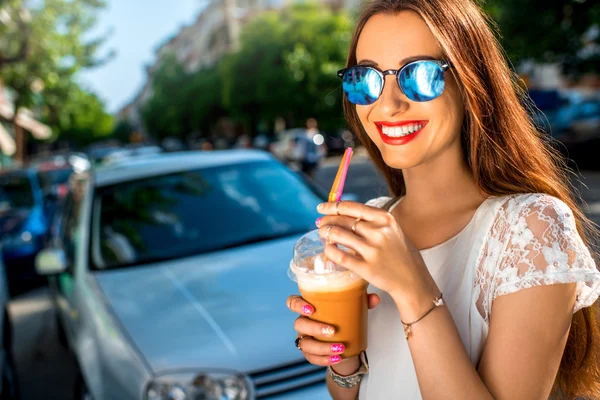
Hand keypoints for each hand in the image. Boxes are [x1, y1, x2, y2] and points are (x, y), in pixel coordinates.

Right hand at [286, 293, 379, 366]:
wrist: (346, 340)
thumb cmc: (343, 317)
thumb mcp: (353, 307)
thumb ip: (362, 301)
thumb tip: (374, 298)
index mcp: (309, 306)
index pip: (292, 302)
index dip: (297, 305)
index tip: (311, 308)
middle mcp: (303, 322)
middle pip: (299, 324)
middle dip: (314, 328)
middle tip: (332, 330)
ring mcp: (305, 339)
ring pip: (305, 344)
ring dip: (322, 347)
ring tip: (340, 348)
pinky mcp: (310, 354)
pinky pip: (311, 358)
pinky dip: (324, 359)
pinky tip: (337, 358)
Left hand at [316, 201, 438, 314]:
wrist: (413, 280)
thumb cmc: (401, 254)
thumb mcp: (393, 230)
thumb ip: (373, 221)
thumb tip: (344, 214)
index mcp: (385, 219)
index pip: (352, 207)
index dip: (332, 206)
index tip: (321, 207)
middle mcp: (378, 231)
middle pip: (343, 220)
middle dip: (327, 221)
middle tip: (320, 224)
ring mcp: (372, 250)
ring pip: (338, 235)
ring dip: (325, 233)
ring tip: (322, 235)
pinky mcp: (366, 268)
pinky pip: (340, 256)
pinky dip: (329, 251)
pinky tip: (327, 249)